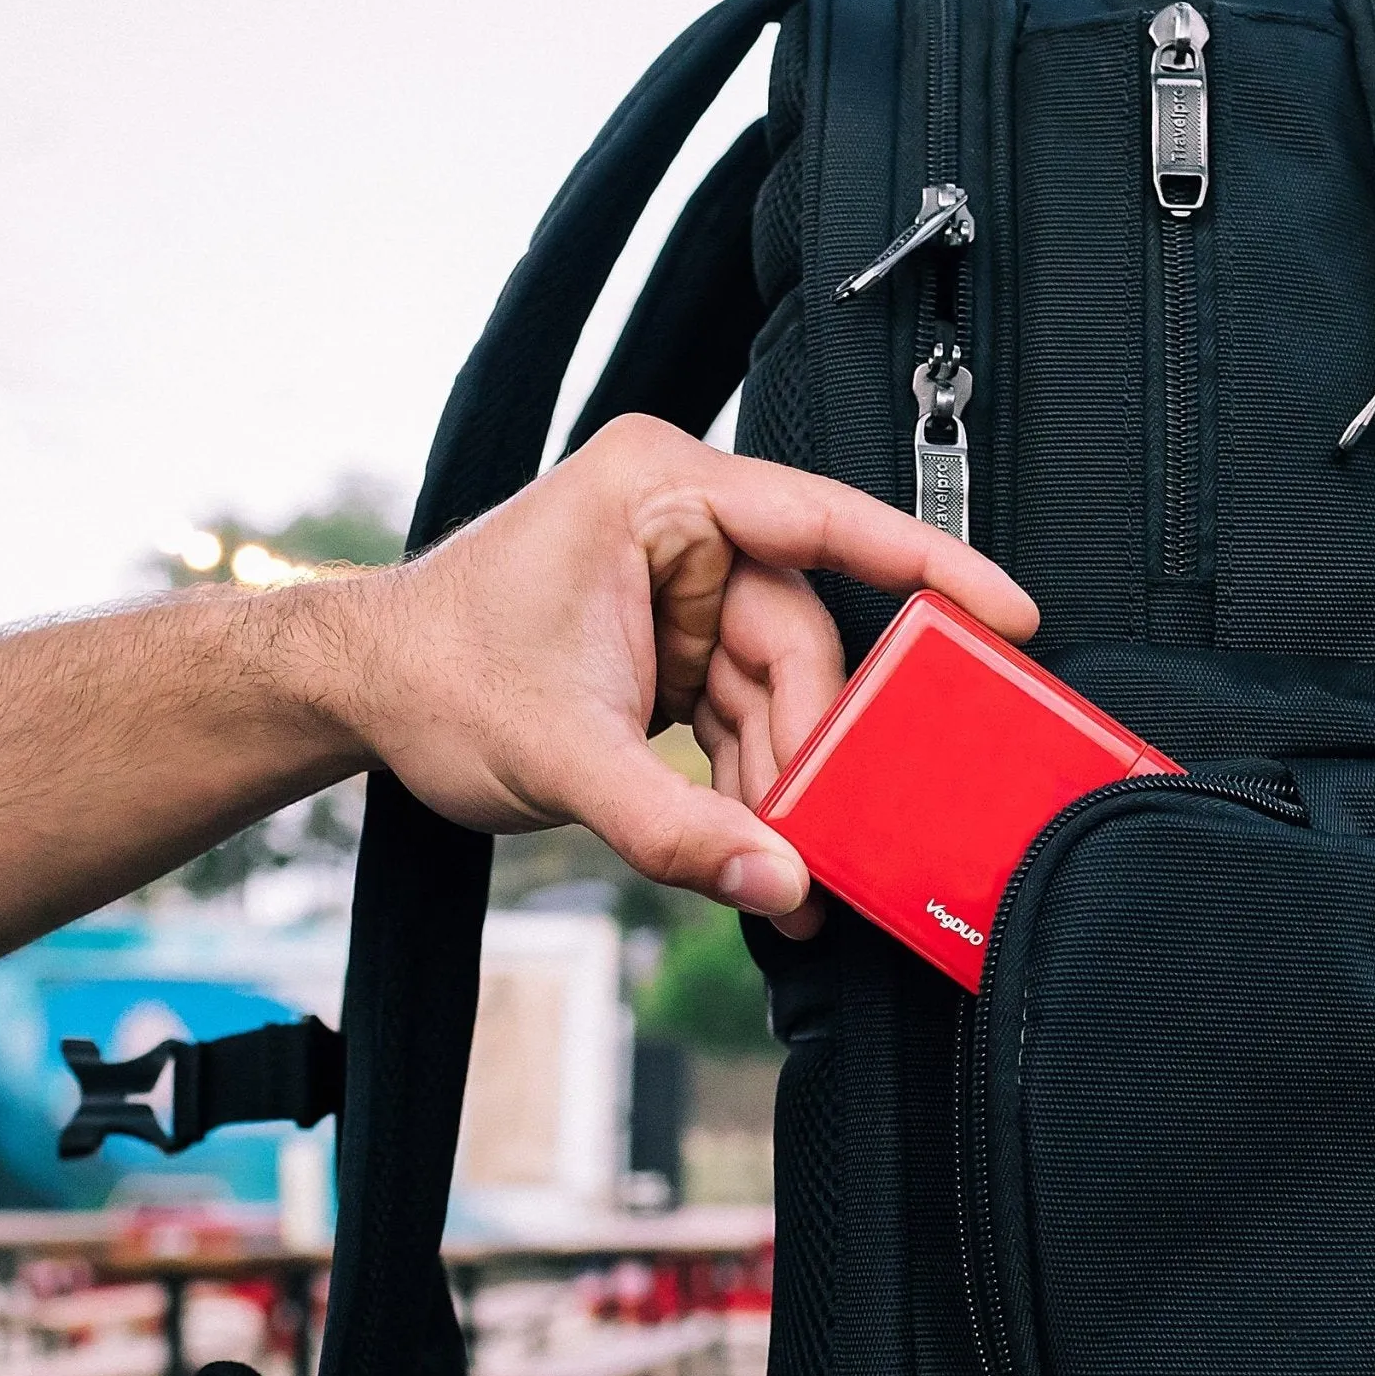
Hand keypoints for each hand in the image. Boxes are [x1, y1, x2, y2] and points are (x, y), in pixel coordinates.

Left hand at [333, 415, 1037, 933]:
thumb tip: (775, 881)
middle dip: (821, 747)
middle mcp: (682, 528)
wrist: (365, 694)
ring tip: (790, 866)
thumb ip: (673, 825)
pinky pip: (750, 714)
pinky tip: (757, 842)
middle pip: (806, 638)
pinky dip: (756, 783)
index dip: (930, 568)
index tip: (1009, 615)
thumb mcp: (559, 756)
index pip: (824, 522)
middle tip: (838, 837)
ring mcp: (683, 589)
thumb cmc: (434, 675)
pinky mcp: (678, 646)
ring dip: (788, 783)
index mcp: (657, 494)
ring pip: (785, 690)